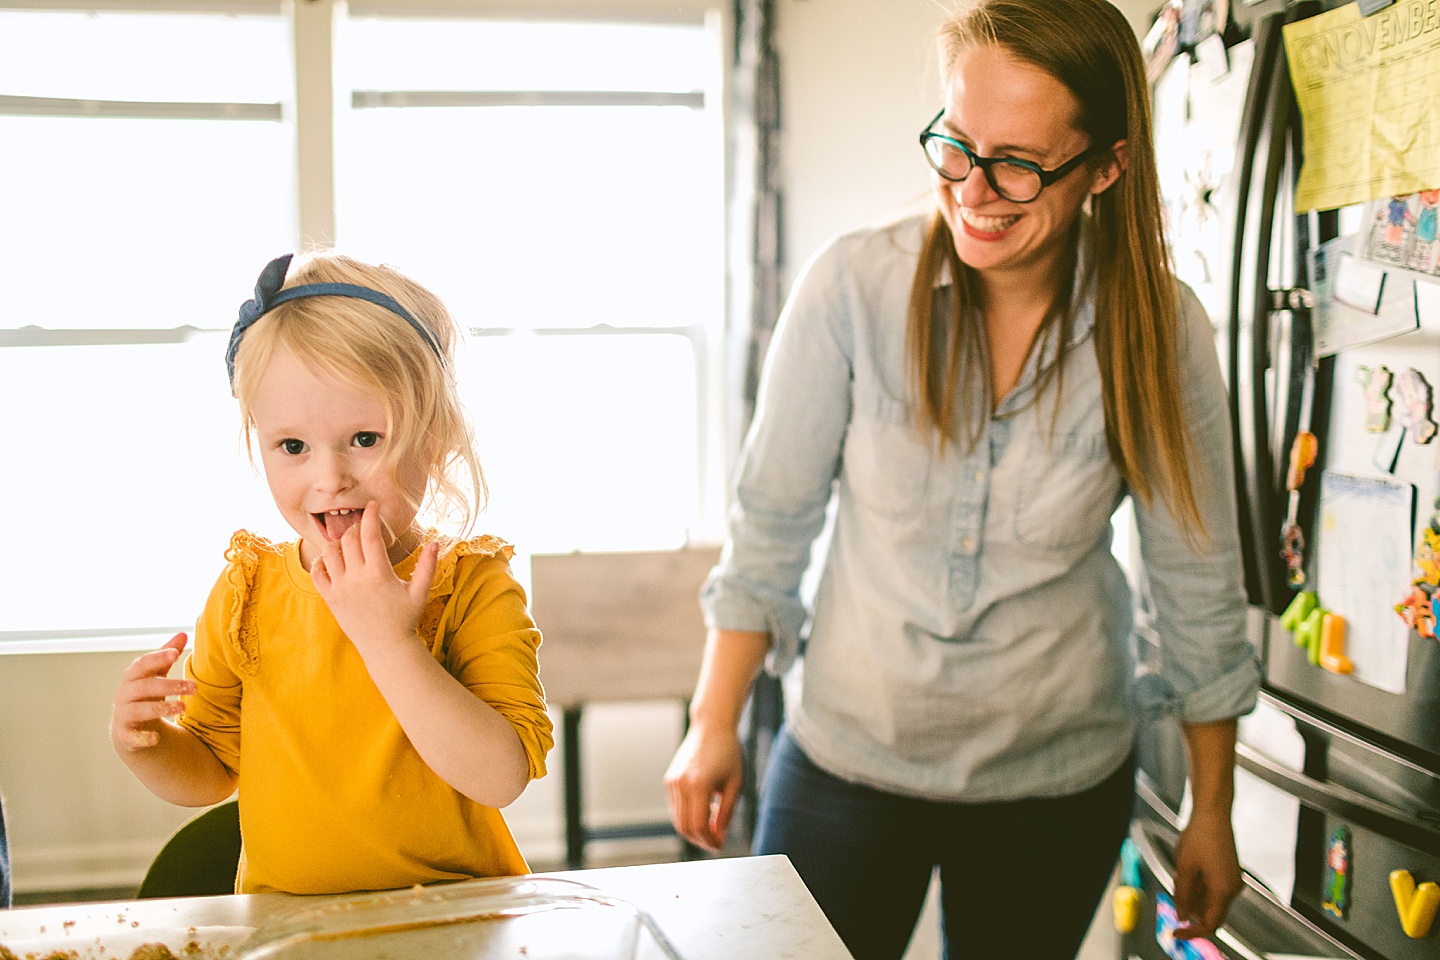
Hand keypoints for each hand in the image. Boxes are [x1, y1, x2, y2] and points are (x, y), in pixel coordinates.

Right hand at [111, 632, 194, 751]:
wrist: (128, 724)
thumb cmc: (146, 692)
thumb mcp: (157, 673)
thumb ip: (167, 654)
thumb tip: (183, 633)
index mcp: (134, 676)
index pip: (143, 664)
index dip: (157, 658)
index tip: (175, 653)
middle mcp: (126, 694)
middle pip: (145, 687)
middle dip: (170, 686)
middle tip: (195, 687)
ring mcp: (123, 714)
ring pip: (139, 710)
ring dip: (161, 709)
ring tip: (183, 708)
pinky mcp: (125, 734)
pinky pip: (131, 737)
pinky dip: (142, 737)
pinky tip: (156, 738)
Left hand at [311, 501, 438, 657]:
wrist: (385, 647)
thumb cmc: (405, 618)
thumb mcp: (420, 592)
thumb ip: (427, 566)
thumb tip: (435, 542)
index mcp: (379, 574)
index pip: (370, 536)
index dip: (371, 516)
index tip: (373, 505)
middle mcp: (356, 578)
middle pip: (349, 540)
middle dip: (356, 528)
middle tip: (364, 527)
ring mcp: (340, 589)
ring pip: (330, 552)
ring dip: (338, 542)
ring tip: (349, 544)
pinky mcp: (330, 599)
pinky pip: (317, 573)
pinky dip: (321, 562)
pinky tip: (331, 560)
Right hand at [664, 724, 744, 851]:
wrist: (712, 726)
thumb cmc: (728, 753)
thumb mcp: (734, 785)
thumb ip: (726, 813)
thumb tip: (718, 837)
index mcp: (699, 785)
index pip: (698, 826)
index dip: (709, 841)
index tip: (721, 845)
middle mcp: (680, 784)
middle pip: (684, 827)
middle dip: (700, 839)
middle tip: (717, 841)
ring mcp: (672, 782)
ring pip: (678, 819)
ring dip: (694, 828)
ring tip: (714, 824)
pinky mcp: (670, 779)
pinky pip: (676, 807)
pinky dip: (689, 815)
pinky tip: (706, 809)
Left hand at [1171, 808, 1241, 939]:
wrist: (1212, 815)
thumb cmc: (1200, 837)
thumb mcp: (1184, 869)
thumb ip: (1182, 896)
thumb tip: (1181, 917)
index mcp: (1223, 891)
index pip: (1209, 924)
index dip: (1191, 932)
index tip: (1175, 932)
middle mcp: (1232, 889)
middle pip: (1210, 914)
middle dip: (1190, 909)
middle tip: (1175, 893)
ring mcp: (1232, 881)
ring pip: (1210, 902)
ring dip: (1193, 896)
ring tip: (1180, 875)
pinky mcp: (1229, 874)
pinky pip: (1214, 890)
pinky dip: (1199, 887)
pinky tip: (1189, 872)